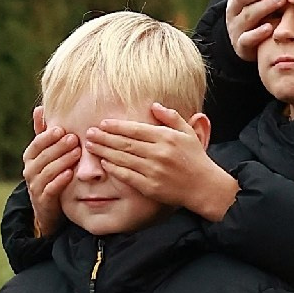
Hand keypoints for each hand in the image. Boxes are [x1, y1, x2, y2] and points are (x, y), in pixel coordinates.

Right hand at [23, 108, 77, 237]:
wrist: (48, 207)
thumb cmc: (51, 174)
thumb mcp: (47, 153)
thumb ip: (43, 133)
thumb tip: (40, 108)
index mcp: (30, 156)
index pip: (37, 143)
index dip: (48, 136)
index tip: (63, 129)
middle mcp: (30, 170)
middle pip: (43, 156)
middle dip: (59, 146)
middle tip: (74, 138)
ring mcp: (35, 186)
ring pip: (47, 171)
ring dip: (62, 161)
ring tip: (77, 153)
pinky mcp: (43, 200)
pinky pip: (50, 189)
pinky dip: (60, 181)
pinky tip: (71, 174)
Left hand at [89, 104, 237, 219]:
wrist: (205, 187)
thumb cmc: (196, 158)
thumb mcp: (187, 132)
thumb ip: (171, 117)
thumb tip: (154, 105)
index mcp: (166, 137)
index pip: (135, 129)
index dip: (117, 126)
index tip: (103, 123)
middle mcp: (159, 153)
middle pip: (125, 143)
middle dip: (104, 137)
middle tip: (88, 133)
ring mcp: (153, 171)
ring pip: (123, 159)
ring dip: (104, 152)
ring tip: (90, 146)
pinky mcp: (150, 187)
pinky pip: (127, 176)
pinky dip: (114, 169)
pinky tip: (104, 163)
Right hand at [225, 0, 286, 61]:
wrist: (249, 42)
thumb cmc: (258, 8)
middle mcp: (233, 8)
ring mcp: (236, 27)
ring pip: (246, 15)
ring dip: (265, 6)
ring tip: (282, 0)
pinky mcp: (241, 45)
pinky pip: (246, 39)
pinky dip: (258, 33)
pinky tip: (271, 27)